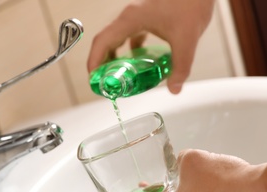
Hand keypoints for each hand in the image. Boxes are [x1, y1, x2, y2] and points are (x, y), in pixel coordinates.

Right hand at [87, 0, 214, 93]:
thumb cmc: (192, 2)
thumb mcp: (187, 39)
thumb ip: (180, 66)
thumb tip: (174, 88)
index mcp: (131, 20)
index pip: (102, 41)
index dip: (93, 61)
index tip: (93, 79)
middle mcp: (129, 17)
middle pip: (104, 42)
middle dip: (100, 63)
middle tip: (103, 82)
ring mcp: (136, 16)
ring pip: (115, 38)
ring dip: (112, 57)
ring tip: (116, 75)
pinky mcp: (145, 18)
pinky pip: (128, 36)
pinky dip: (127, 50)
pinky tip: (136, 61)